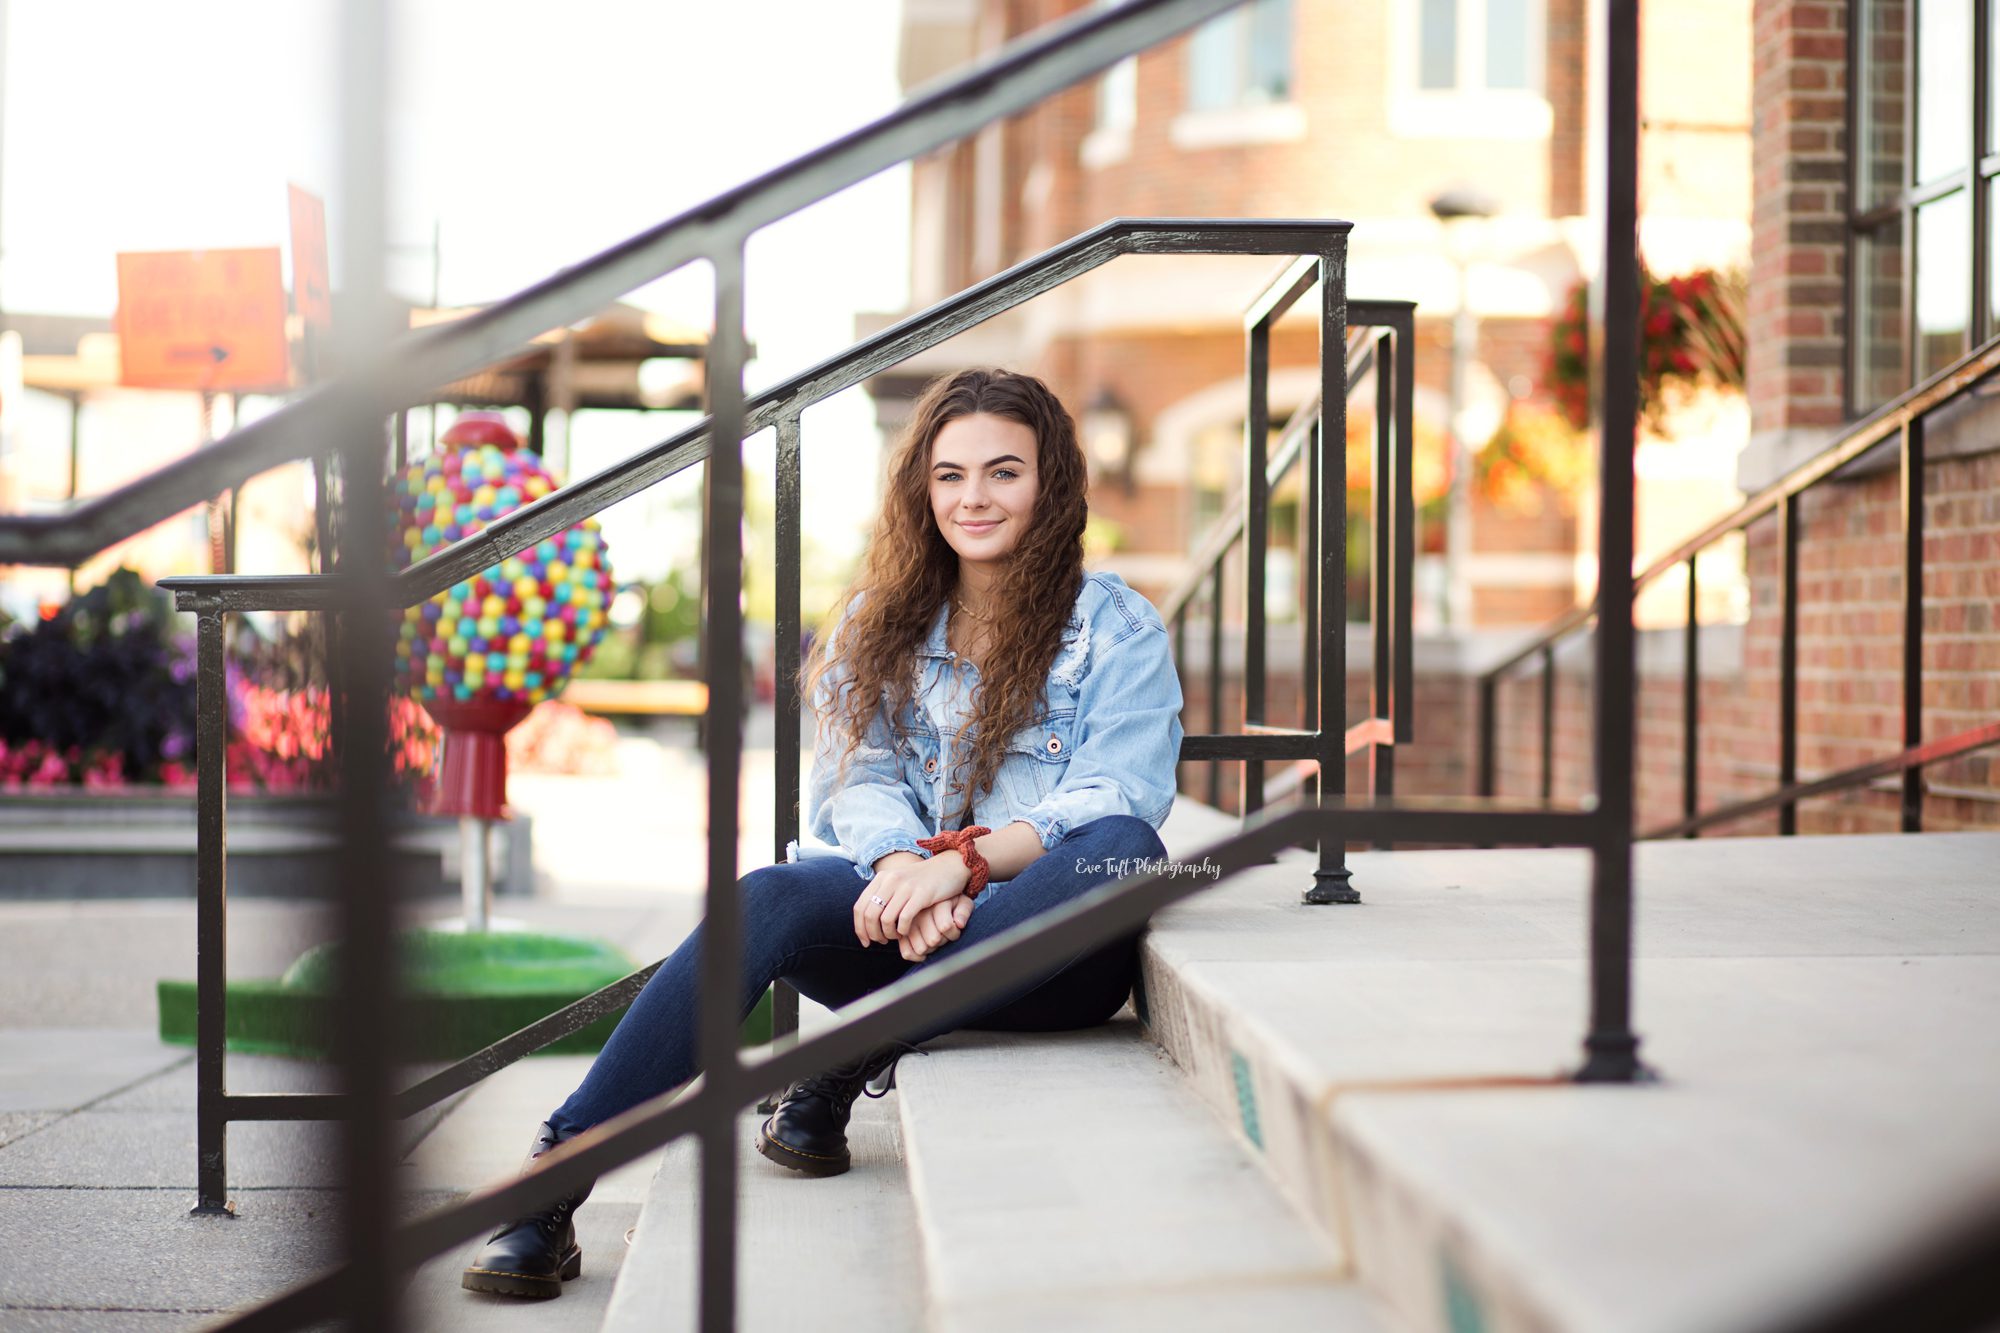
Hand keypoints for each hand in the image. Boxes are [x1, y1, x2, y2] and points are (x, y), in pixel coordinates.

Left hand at [854, 851, 968, 946]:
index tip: (866, 941)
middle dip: (872, 934)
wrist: (949, 867)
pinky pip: (904, 919)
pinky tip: (906, 931)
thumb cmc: (922, 880)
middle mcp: (890, 880)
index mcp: (882, 878)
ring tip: (895, 936)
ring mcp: (906, 887)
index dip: (860, 928)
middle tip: (881, 941)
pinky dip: (902, 930)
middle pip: (870, 915)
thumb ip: (882, 895)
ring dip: (888, 934)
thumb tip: (866, 918)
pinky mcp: (921, 894)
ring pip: (885, 919)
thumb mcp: (898, 882)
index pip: (859, 907)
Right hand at [899, 895, 975, 962]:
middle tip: (945, 934)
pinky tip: (926, 948)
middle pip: (933, 940)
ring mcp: (907, 924)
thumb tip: (959, 924)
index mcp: (932, 902)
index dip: (954, 933)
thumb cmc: (951, 905)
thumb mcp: (962, 902)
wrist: (934, 898)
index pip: (946, 927)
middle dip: (943, 941)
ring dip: (931, 948)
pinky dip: (918, 956)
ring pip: (922, 948)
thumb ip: (964, 911)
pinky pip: (907, 953)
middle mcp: (917, 912)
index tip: (956, 927)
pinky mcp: (900, 934)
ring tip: (935, 937)